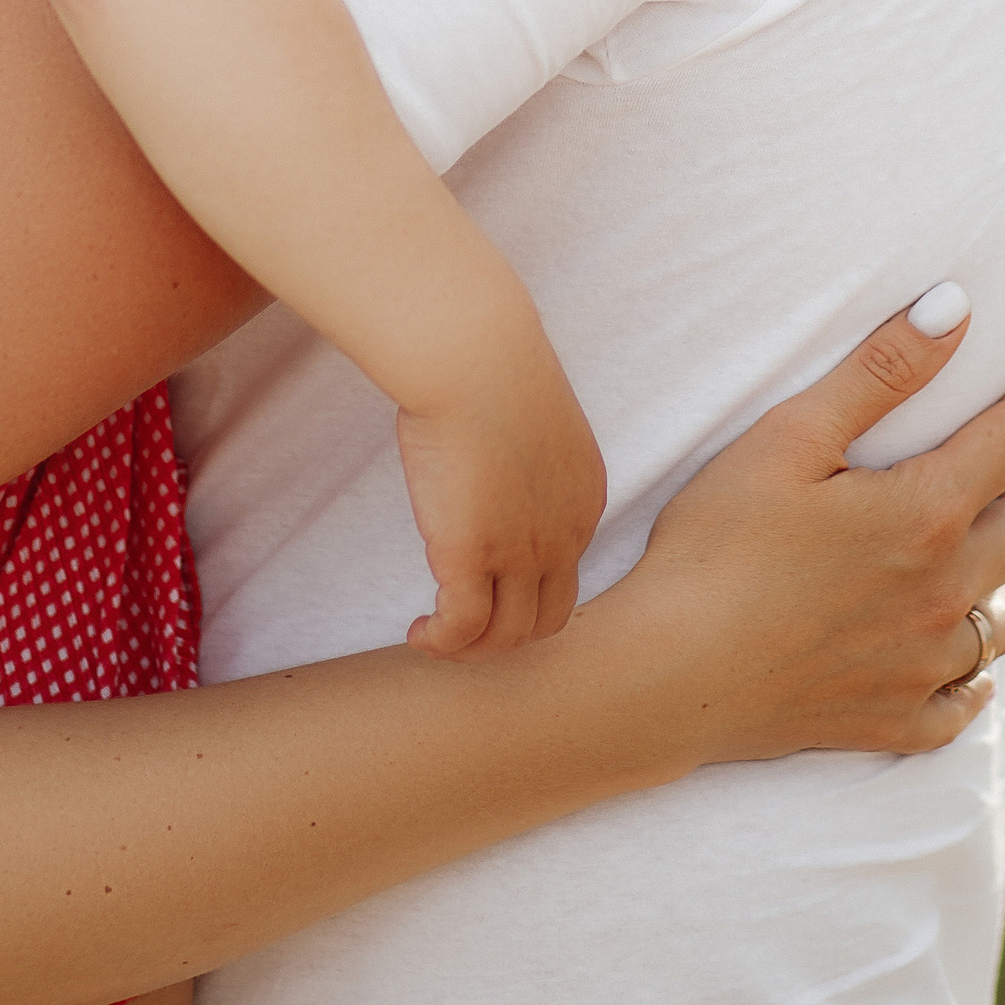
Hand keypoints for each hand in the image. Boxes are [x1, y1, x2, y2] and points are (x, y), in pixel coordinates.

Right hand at [394, 305, 607, 660]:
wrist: (475, 354)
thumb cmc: (487, 363)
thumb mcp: (524, 413)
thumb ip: (518, 448)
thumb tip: (482, 453)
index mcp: (584, 498)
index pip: (565, 572)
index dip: (523, 590)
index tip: (483, 585)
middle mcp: (565, 534)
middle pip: (547, 620)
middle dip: (506, 635)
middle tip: (462, 625)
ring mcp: (522, 551)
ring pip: (507, 636)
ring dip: (470, 649)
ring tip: (435, 637)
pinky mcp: (473, 556)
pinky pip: (463, 628)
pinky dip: (442, 642)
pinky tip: (420, 633)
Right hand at [616, 302, 1004, 764]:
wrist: (667, 676)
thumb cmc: (716, 543)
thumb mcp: (788, 437)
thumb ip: (880, 372)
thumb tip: (957, 307)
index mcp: (926, 516)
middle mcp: (944, 595)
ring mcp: (923, 666)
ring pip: (1002, 612)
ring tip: (989, 530)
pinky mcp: (895, 722)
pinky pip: (965, 694)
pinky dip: (971, 660)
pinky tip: (955, 644)